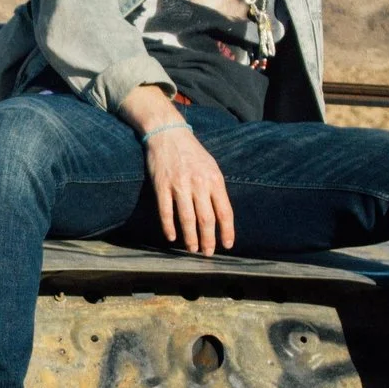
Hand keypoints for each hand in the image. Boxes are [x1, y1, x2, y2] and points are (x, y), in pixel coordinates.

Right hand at [123, 88, 233, 254]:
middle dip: (208, 240)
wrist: (168, 134)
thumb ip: (216, 189)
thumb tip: (221, 215)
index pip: (224, 211)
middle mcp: (199, 183)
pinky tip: (172, 237)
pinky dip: (169, 227)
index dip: (227, 231)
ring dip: (190, 238)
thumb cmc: (192, 153)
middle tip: (207, 253)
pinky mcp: (161, 186)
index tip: (227, 245)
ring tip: (192, 249)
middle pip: (206, 219)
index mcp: (214, 179)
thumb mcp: (211, 167)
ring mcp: (179, 185)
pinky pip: (166, 211)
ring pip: (187, 219)